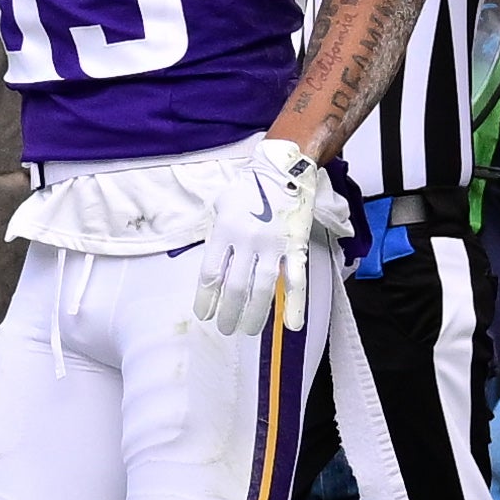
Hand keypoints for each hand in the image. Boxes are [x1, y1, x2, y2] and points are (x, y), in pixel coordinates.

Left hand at [194, 138, 326, 336]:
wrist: (282, 169)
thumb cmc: (248, 188)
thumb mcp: (220, 207)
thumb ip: (216, 237)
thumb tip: (212, 269)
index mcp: (225, 231)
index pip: (211, 274)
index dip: (206, 299)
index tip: (204, 314)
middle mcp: (247, 240)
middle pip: (235, 287)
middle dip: (228, 313)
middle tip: (225, 328)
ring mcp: (273, 244)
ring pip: (263, 288)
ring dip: (255, 314)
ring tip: (248, 330)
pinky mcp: (295, 246)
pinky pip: (296, 280)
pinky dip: (295, 305)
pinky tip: (291, 325)